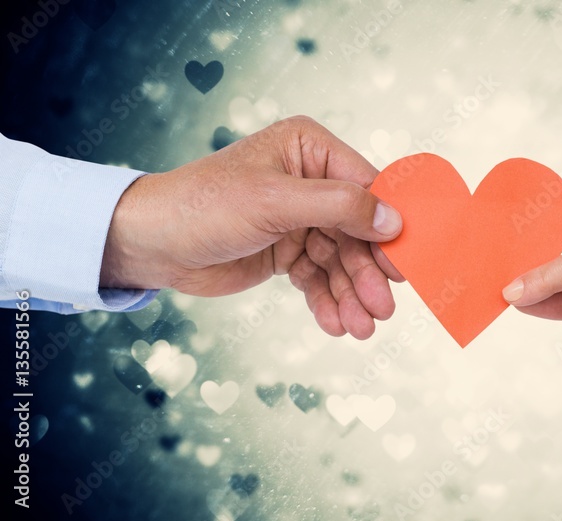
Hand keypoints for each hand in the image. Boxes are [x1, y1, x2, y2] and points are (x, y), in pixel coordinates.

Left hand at [100, 116, 403, 338]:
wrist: (151, 244)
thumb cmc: (204, 206)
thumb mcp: (275, 201)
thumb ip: (339, 207)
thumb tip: (394, 220)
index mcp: (309, 149)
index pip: (367, 187)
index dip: (390, 226)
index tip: (409, 263)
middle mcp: (310, 180)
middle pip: (358, 231)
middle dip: (368, 273)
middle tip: (383, 309)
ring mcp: (299, 217)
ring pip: (340, 260)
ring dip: (351, 294)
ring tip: (361, 328)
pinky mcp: (287, 250)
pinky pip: (318, 277)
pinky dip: (328, 300)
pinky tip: (336, 324)